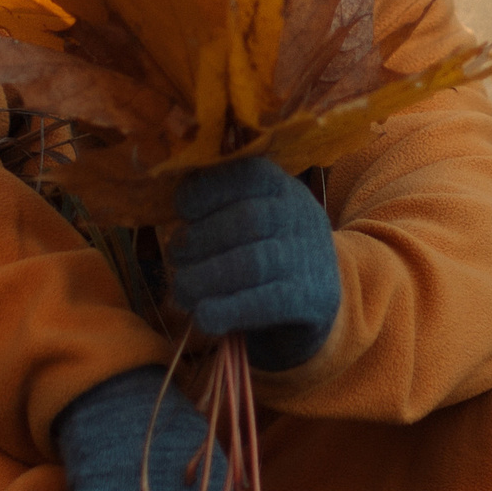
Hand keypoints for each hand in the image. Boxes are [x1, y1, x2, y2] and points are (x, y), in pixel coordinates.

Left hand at [170, 156, 340, 370]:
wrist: (318, 297)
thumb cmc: (269, 250)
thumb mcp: (254, 219)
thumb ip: (219, 213)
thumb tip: (174, 233)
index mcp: (283, 188)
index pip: (250, 173)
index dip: (209, 188)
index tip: (182, 209)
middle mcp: (301, 216)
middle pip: (248, 220)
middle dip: (201, 238)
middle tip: (176, 256)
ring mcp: (309, 258)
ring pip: (252, 263)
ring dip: (205, 278)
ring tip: (182, 289)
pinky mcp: (311, 299)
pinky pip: (265, 303)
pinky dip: (227, 310)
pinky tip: (204, 317)